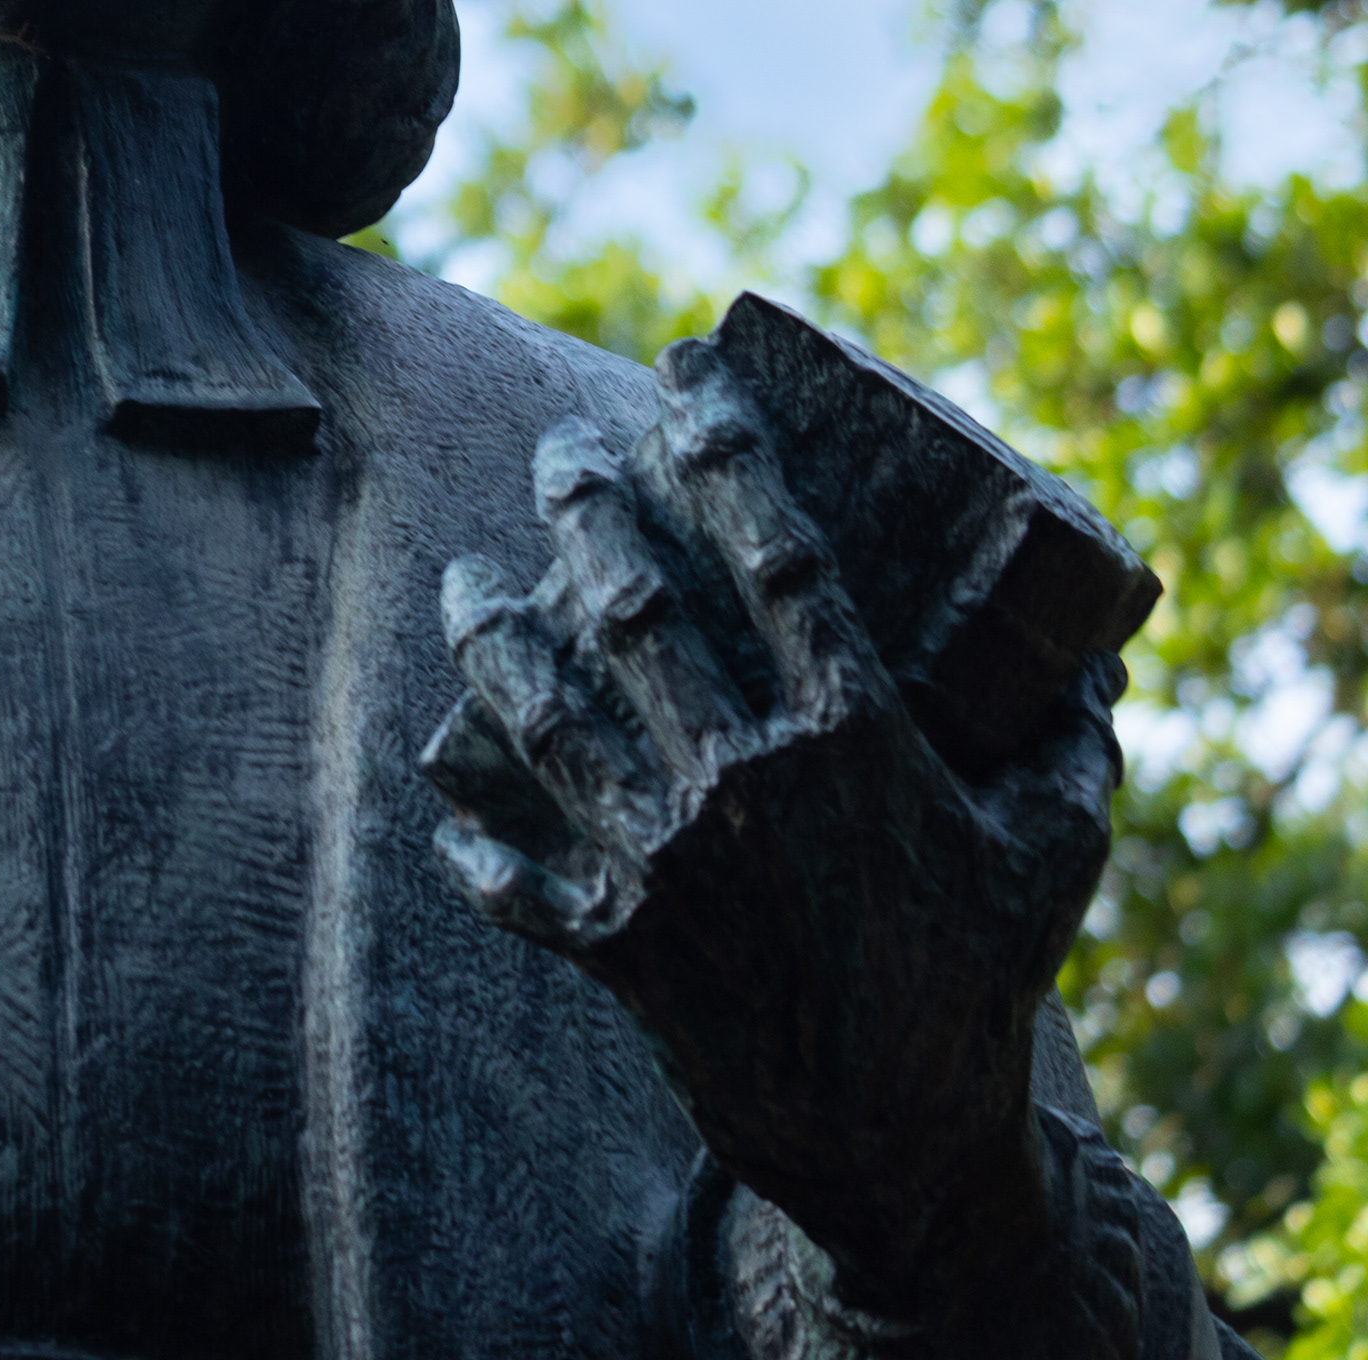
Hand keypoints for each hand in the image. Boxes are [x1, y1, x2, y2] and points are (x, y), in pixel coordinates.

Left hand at [428, 339, 1121, 1321]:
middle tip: (554, 453)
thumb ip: (1064, 748)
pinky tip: (446, 805)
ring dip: (490, 635)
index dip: (724, 456)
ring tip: (464, 581)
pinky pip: (512, 878)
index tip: (684, 383)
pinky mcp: (616, 944)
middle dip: (581, 510)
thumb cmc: (982, 985)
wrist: (903, 1146)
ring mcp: (667, 863)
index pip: (778, 560)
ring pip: (545, 712)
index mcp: (854, 743)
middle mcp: (745, 785)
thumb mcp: (1052, 855)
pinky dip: (473, 845)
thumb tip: (1083, 661)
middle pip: (634, 607)